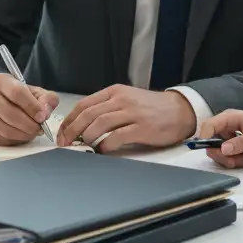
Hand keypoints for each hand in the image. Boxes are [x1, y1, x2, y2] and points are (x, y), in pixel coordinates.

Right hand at [0, 74, 58, 146]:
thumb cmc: (16, 97)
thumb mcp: (33, 91)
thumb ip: (45, 99)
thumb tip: (45, 112)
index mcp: (1, 81)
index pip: (17, 92)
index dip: (33, 107)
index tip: (43, 117)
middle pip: (11, 114)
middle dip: (30, 125)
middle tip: (40, 128)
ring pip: (6, 130)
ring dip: (24, 135)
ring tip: (32, 132)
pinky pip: (1, 140)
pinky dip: (15, 141)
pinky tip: (19, 135)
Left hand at [57, 86, 195, 152]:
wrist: (180, 111)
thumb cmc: (152, 109)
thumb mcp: (127, 100)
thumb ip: (107, 108)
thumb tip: (82, 126)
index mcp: (115, 92)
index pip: (83, 104)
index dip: (69, 121)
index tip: (62, 134)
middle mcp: (122, 100)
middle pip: (88, 114)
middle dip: (72, 131)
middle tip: (65, 144)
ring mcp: (132, 113)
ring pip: (99, 124)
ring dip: (86, 138)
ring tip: (82, 148)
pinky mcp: (142, 127)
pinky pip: (117, 137)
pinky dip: (105, 145)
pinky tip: (102, 151)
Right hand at [197, 110, 242, 168]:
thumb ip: (241, 143)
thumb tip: (222, 149)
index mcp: (230, 118)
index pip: (208, 126)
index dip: (205, 140)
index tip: (214, 154)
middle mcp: (225, 124)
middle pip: (210, 141)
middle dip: (220, 155)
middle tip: (235, 162)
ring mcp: (228, 133)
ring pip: (217, 150)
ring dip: (228, 159)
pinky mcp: (231, 141)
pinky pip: (225, 153)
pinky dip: (233, 159)